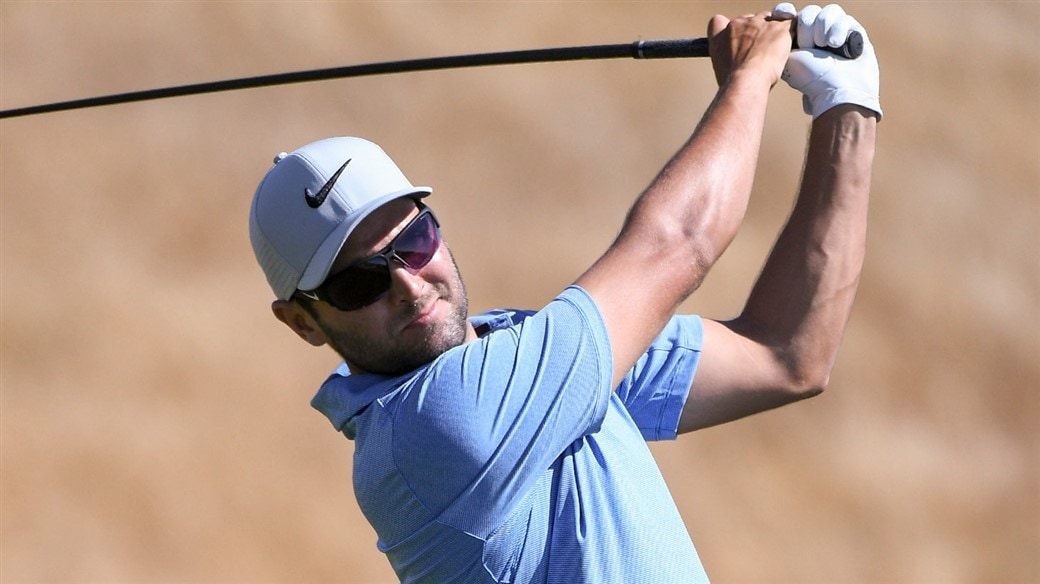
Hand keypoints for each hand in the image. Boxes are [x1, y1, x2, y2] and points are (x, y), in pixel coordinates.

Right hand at [707, 11, 793, 86]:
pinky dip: (791, 34)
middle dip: (757, 33)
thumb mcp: (721, 68)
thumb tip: (735, 62)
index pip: (720, 21)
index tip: (739, 39)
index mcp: (720, 34)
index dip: (732, 29)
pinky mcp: (779, 27)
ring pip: (771, 21)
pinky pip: (790, 23)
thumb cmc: (734, 81)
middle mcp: (738, 24)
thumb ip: (726, 56)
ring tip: (775, 54)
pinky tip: (789, 47)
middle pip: (751, 20)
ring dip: (774, 34)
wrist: (747, 80)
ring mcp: (759, 23)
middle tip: (761, 53)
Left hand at [772, 3, 881, 119]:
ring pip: (828, 12)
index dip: (786, 12)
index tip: (784, 13)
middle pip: (809, 12)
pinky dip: (839, 29)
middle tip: (809, 46)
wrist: (839, 90)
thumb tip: (779, 19)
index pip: (791, 17)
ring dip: (823, 26)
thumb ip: (783, 38)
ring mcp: (836, 34)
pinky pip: (845, 19)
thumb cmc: (812, 79)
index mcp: (798, 42)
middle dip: (807, 26)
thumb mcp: (789, 58)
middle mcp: (817, 37)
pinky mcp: (855, 33)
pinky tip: (837, 44)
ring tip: (825, 44)